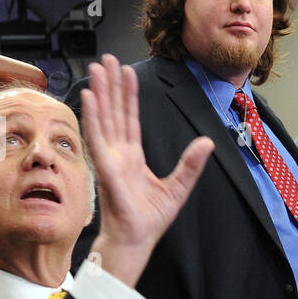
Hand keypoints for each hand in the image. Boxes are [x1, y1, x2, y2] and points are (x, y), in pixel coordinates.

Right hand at [81, 54, 213, 286]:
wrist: (137, 240)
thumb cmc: (150, 219)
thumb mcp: (179, 188)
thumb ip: (191, 164)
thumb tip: (207, 142)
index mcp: (133, 157)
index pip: (130, 119)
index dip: (129, 95)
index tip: (127, 72)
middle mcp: (118, 154)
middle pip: (114, 112)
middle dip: (111, 85)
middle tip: (106, 59)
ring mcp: (110, 159)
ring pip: (104, 118)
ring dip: (100, 93)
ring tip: (98, 68)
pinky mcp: (105, 168)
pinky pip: (97, 138)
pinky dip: (93, 116)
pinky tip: (90, 96)